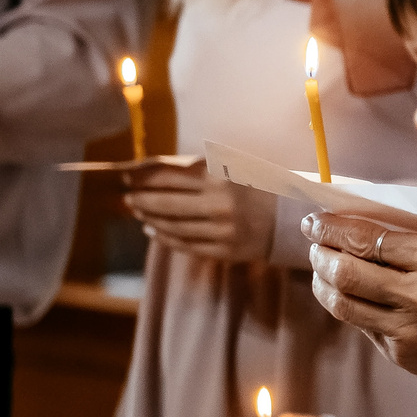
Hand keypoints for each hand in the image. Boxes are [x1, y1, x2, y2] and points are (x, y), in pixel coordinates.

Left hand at [124, 160, 273, 261]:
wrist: (289, 217)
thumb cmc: (256, 185)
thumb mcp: (229, 167)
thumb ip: (194, 168)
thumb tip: (149, 171)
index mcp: (220, 177)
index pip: (169, 175)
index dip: (143, 176)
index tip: (126, 175)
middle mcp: (219, 203)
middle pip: (165, 202)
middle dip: (141, 199)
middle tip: (127, 197)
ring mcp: (222, 230)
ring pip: (173, 225)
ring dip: (150, 218)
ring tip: (138, 212)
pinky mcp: (225, 250)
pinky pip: (186, 244)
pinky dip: (165, 237)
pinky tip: (153, 231)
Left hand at [303, 212, 416, 416]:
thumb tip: (371, 236)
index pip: (368, 237)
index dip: (333, 228)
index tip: (316, 220)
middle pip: (346, 270)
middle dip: (320, 254)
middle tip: (313, 245)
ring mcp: (409, 330)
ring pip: (344, 304)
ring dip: (324, 285)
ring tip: (321, 273)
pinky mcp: (405, 357)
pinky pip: (365, 329)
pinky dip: (351, 310)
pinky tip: (350, 300)